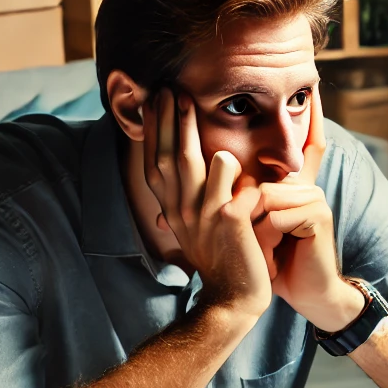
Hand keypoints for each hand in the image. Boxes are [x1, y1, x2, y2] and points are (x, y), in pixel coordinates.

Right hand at [142, 88, 272, 319]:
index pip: (155, 164)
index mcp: (172, 210)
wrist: (234, 298)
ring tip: (188, 100)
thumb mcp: (194, 226)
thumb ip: (188, 197)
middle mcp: (180, 211)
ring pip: (191, 164)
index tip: (153, 103)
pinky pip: (229, 182)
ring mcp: (202, 216)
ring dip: (189, 130)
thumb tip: (181, 166)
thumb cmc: (221, 257)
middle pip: (169, 157)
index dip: (153, 133)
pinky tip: (230, 151)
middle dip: (167, 120)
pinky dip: (231, 166)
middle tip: (168, 88)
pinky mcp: (228, 222)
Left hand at [256, 86, 364, 331]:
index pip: (302, 143)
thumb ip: (240, 199)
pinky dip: (266, 235)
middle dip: (248, 206)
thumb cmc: (276, 260)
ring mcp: (313, 197)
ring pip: (264, 194)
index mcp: (292, 184)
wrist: (306, 292)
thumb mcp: (255, 225)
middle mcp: (305, 184)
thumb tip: (212, 174)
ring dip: (254, 227)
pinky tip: (275, 252)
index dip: (310, 117)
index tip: (313, 89)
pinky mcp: (318, 215)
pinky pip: (276, 213)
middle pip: (268, 173)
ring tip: (262, 248)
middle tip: (248, 230)